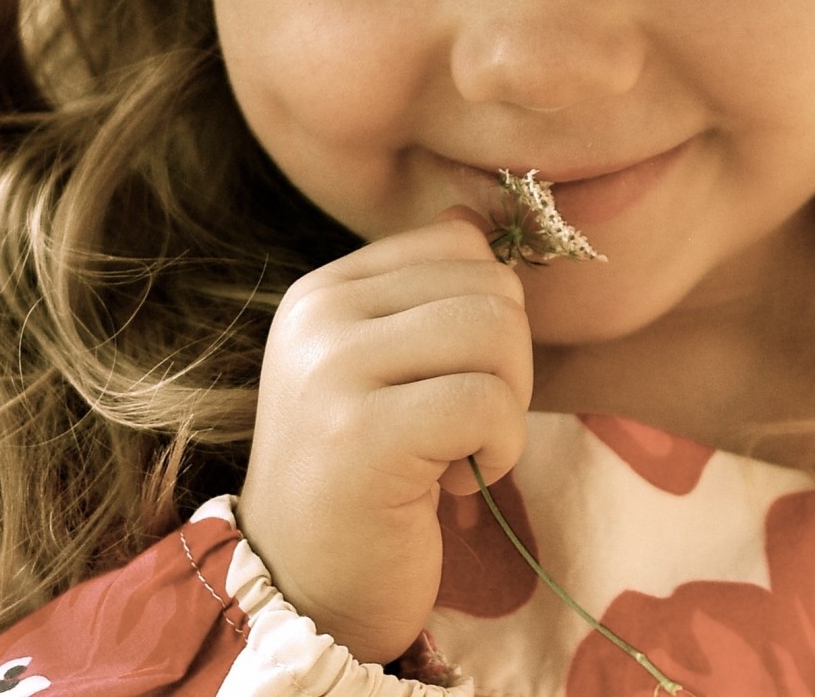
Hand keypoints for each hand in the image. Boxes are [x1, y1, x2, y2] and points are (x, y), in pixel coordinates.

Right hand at [235, 212, 532, 664]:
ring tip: (459, 454)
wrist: (306, 594)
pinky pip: (489, 404)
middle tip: (464, 430)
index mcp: (324, 291)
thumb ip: (424, 298)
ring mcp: (332, 371)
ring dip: (508, 409)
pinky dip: (501, 451)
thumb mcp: (382, 371)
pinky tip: (456, 486)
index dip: (489, 315)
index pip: (459, 243)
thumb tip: (475, 220)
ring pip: (497, 336)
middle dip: (509, 365)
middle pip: (490, 287)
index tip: (450, 382)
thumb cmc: (366, 483)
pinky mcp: (362, 434)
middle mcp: (318, 316)